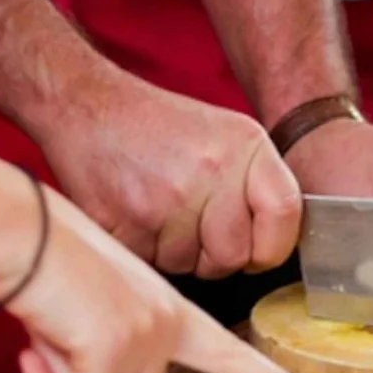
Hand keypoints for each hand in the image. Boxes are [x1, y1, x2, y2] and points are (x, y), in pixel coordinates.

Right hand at [0, 189, 323, 372]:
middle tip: (60, 332)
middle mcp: (169, 322)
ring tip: (53, 326)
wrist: (17, 227)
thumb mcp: (94, 305)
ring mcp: (149, 332)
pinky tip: (39, 337)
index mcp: (171, 311)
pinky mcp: (118, 343)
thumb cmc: (41, 259)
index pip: (233, 355)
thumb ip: (114, 341)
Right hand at [33, 67, 301, 278]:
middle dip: (213, 255)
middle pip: (233, 256)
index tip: (257, 250)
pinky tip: (136, 217)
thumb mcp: (225, 135)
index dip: (272, 245)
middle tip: (192, 226)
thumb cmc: (159, 127)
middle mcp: (212, 170)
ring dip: (175, 252)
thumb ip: (257, 183)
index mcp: (246, 145)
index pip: (285, 214)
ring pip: (189, 266)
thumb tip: (279, 244)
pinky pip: (150, 265)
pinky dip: (143, 251)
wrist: (87, 106)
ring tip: (159, 212)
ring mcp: (168, 199)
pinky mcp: (128, 222)